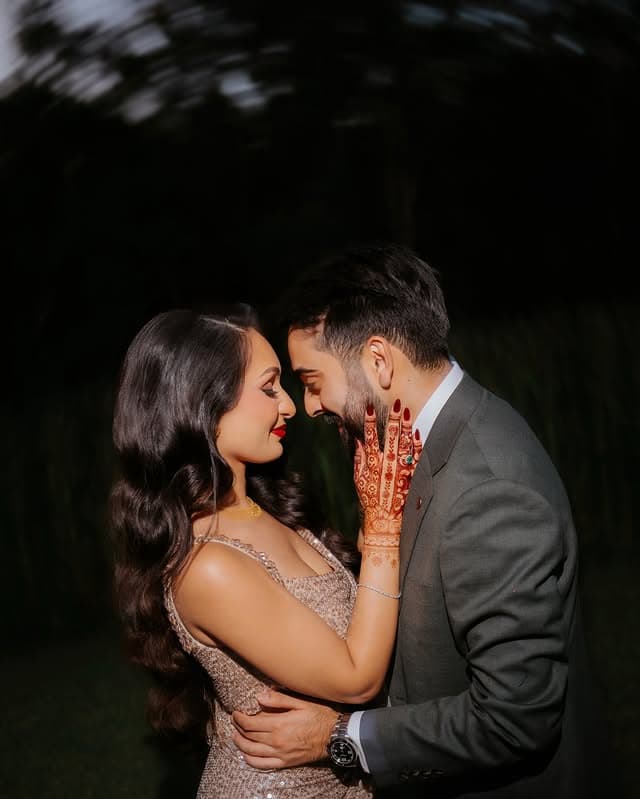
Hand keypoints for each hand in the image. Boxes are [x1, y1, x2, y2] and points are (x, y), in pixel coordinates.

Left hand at [231, 689, 337, 768]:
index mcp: (279, 724)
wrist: (334, 737)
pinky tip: (247, 755)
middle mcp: (276, 741)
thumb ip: (279, 699)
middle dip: (238, 728)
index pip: (250, 723)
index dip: (239, 718)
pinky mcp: (285, 763)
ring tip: (236, 736)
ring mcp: (280, 754)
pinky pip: (262, 765)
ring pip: (251, 752)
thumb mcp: (301, 702)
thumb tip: (259, 697)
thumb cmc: (319, 716)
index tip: (235, 713)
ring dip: (240, 744)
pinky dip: (251, 760)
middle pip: (249, 736)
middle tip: (235, 721)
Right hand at [354, 399, 421, 554]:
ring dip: (405, 427)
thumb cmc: (370, 500)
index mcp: (371, 465)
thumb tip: (356, 441)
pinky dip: (416, 445)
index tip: (370, 407)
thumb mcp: (358, 480)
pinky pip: (415, 458)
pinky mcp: (411, 477)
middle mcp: (386, 466)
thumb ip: (357, 459)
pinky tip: (417, 432)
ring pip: (403, 444)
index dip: (369, 422)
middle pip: (390, 437)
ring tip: (407, 412)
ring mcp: (400, 471)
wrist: (384, 522)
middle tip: (396, 404)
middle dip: (392, 419)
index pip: (369, 438)